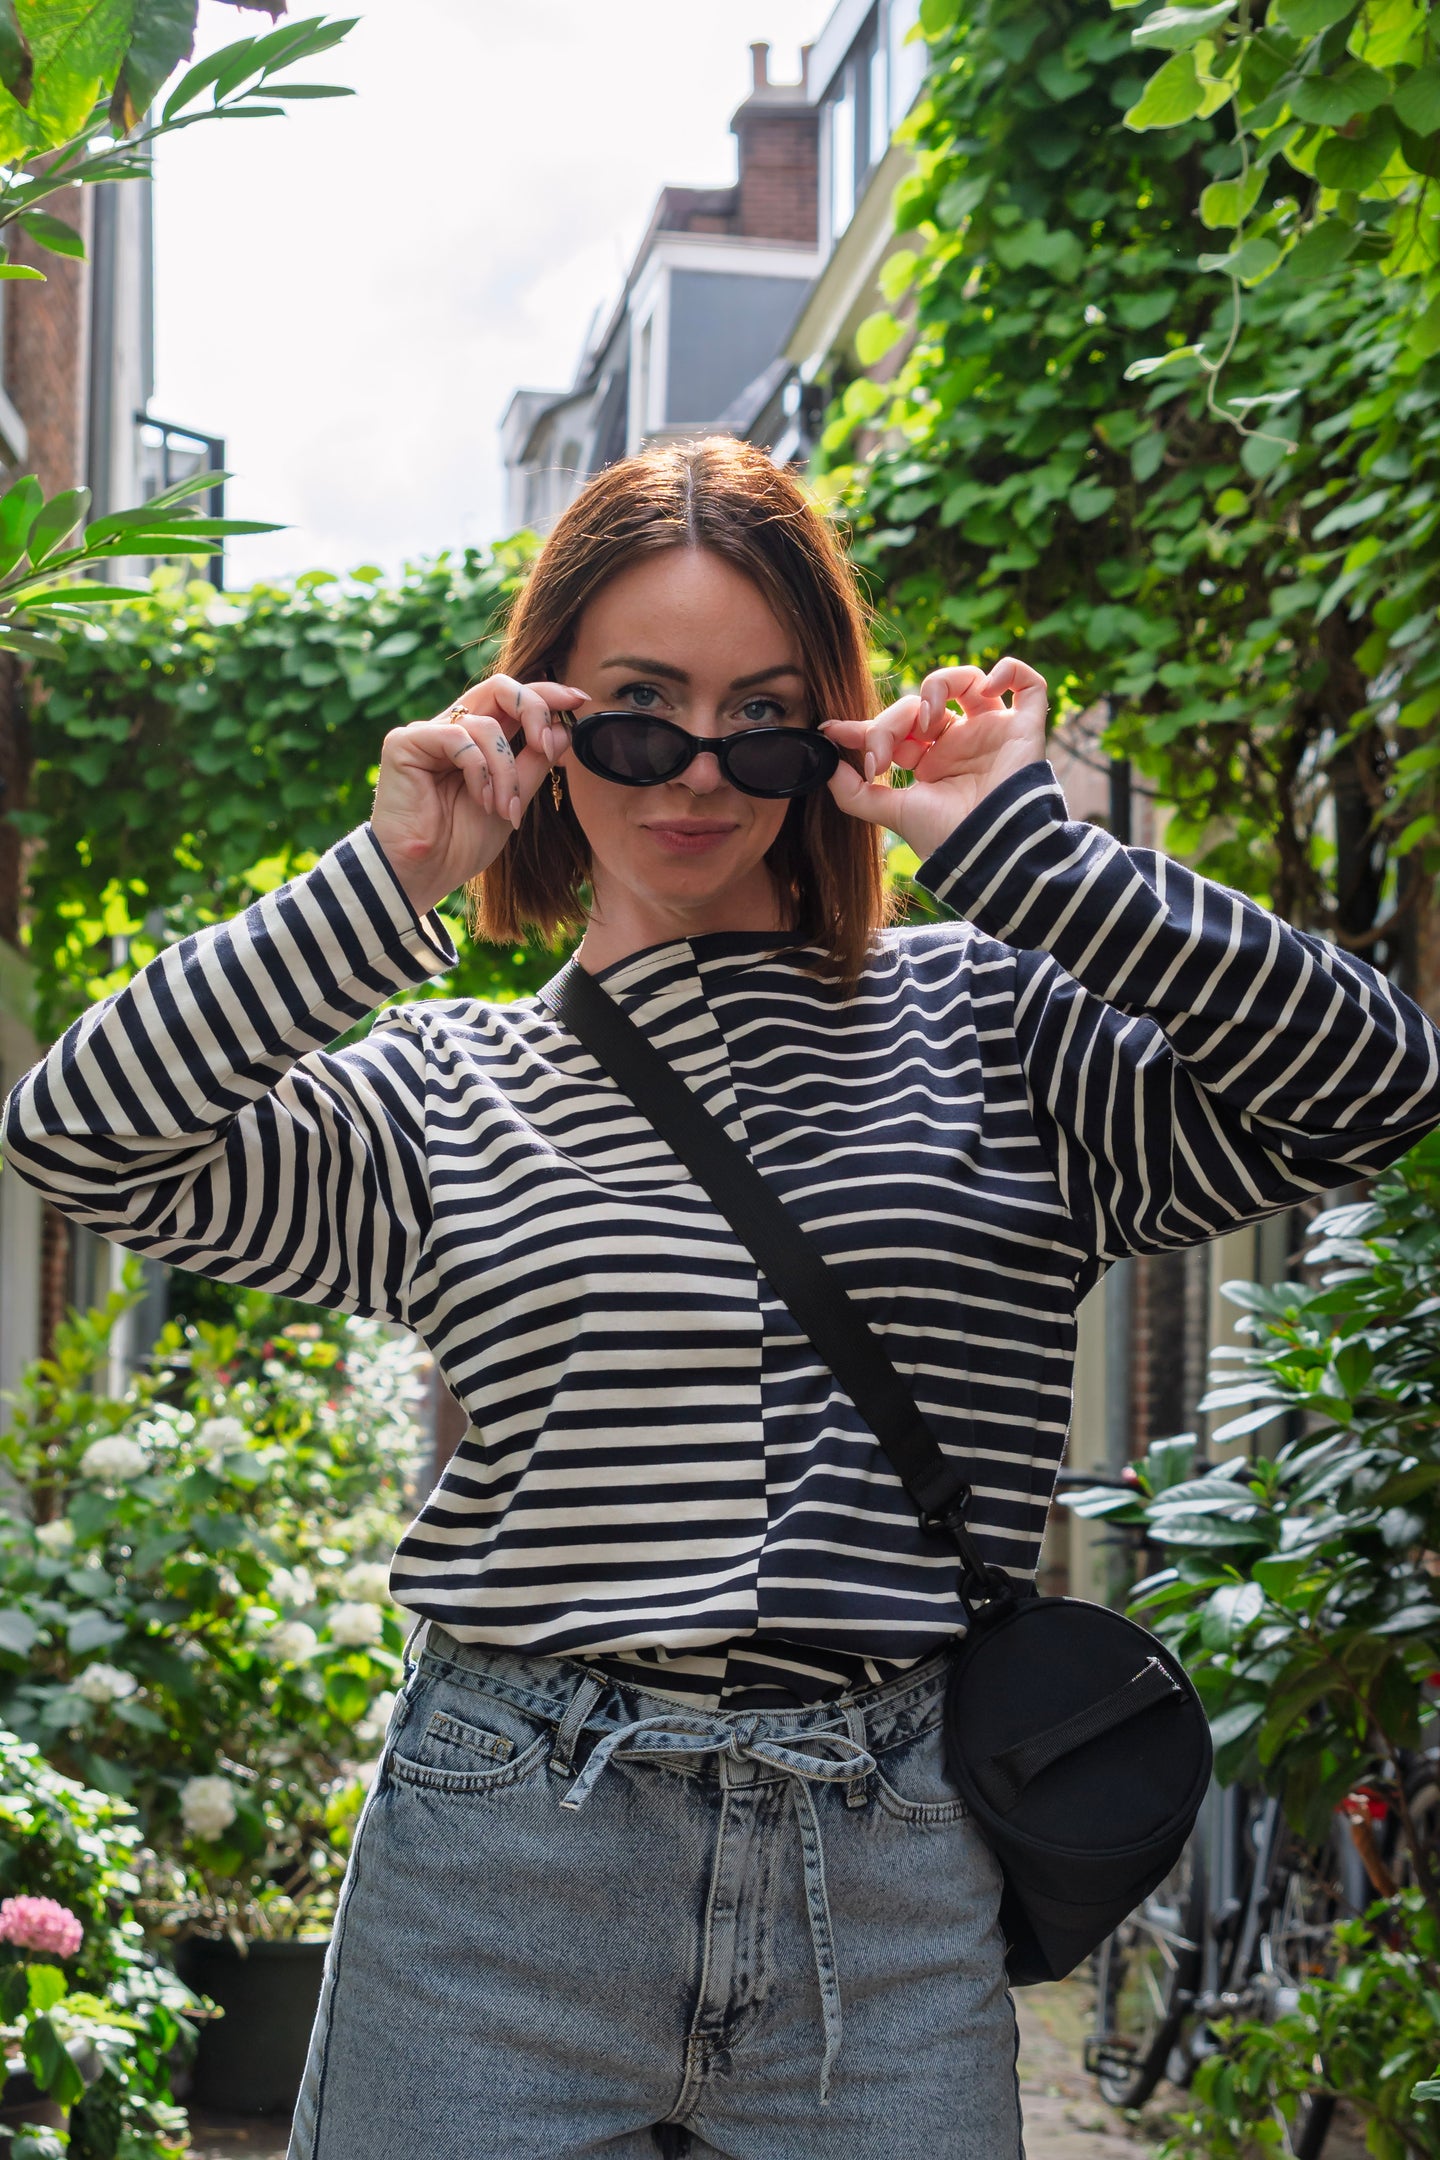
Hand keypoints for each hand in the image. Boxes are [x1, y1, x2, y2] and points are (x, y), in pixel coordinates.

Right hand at [370, 676, 585, 915]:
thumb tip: (563, 729)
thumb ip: (534, 764)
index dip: (546, 694)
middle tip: (546, 744)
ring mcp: (427, 734)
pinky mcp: (405, 743)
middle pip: (499, 688)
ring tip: (503, 808)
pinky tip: (480, 800)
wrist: (423, 873)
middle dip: (534, 710)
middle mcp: (452, 729)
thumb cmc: (461, 843)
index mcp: (476, 740)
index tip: (579, 701)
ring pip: (486, 725)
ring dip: (506, 771)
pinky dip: (479, 771)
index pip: (512, 700)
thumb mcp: (512, 800)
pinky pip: (458, 739)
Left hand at [822, 658, 1048, 861]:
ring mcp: (992, 732)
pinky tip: (985, 686)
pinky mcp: (1024, 728)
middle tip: (882, 757)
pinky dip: (1008, 671)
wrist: (990, 853)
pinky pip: (1028, 684)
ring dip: (939, 686)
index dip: (863, 726)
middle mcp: (960, 743)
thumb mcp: (893, 814)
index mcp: (931, 763)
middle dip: (891, 722)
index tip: (830, 730)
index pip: (895, 729)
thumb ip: (855, 794)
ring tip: (927, 719)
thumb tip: (825, 766)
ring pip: (968, 680)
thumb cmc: (947, 838)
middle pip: (919, 704)